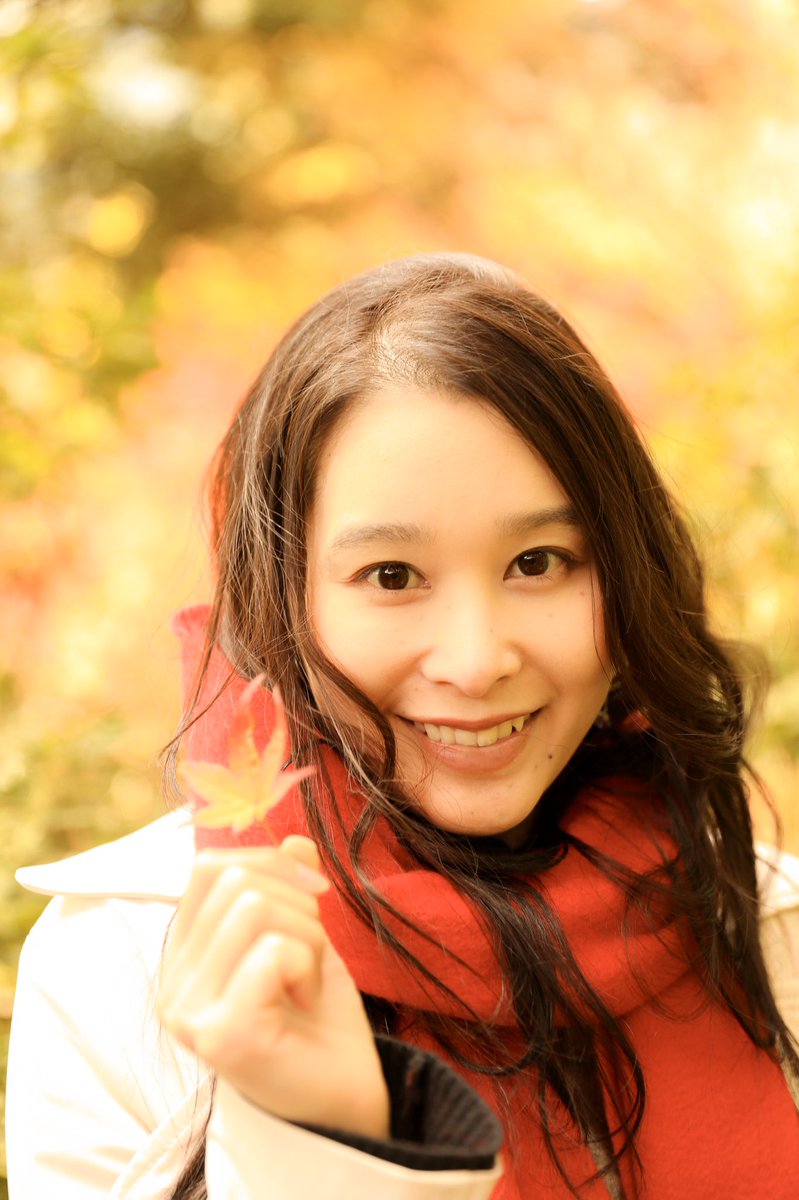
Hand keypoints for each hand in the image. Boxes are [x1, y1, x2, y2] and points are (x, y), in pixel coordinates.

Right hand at [157, 836, 389, 1138]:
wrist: (345, 1096)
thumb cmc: (318, 1018)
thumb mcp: (304, 936)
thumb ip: (290, 887)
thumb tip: (294, 837)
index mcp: (182, 957)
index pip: (210, 866)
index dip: (273, 864)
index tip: (314, 898)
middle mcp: (171, 986)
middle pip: (235, 881)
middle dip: (297, 904)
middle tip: (309, 958)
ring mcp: (189, 1014)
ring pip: (254, 908)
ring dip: (306, 936)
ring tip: (306, 980)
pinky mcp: (221, 1036)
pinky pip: (272, 951)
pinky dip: (307, 965)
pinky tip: (305, 1002)